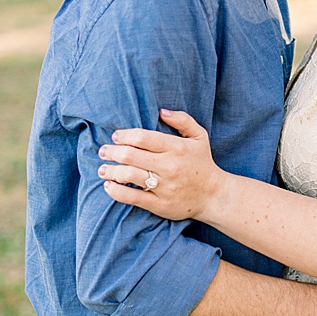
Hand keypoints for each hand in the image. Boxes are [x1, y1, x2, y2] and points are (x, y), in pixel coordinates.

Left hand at [97, 109, 225, 221]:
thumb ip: (183, 120)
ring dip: (110, 171)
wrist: (213, 195)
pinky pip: (131, 197)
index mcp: (177, 148)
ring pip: (128, 175)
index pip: (143, 138)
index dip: (124, 135)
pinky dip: (116, 191)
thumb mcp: (200, 137)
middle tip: (104, 151)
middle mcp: (169, 166)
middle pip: (130, 155)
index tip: (116, 136)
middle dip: (111, 152)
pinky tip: (109, 185)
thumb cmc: (202, 163)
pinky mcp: (159, 204)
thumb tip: (161, 111)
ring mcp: (164, 186)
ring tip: (102, 169)